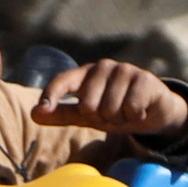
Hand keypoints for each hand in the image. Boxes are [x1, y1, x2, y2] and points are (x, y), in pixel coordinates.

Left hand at [32, 56, 187, 139]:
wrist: (153, 110)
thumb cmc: (115, 110)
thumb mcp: (87, 115)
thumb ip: (61, 113)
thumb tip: (34, 114)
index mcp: (85, 74)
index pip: (63, 81)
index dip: (51, 95)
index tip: (41, 109)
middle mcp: (102, 67)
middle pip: (88, 106)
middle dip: (101, 119)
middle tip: (112, 115)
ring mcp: (124, 70)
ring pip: (111, 109)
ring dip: (120, 119)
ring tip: (126, 112)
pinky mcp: (144, 78)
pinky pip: (131, 108)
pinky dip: (135, 117)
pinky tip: (140, 110)